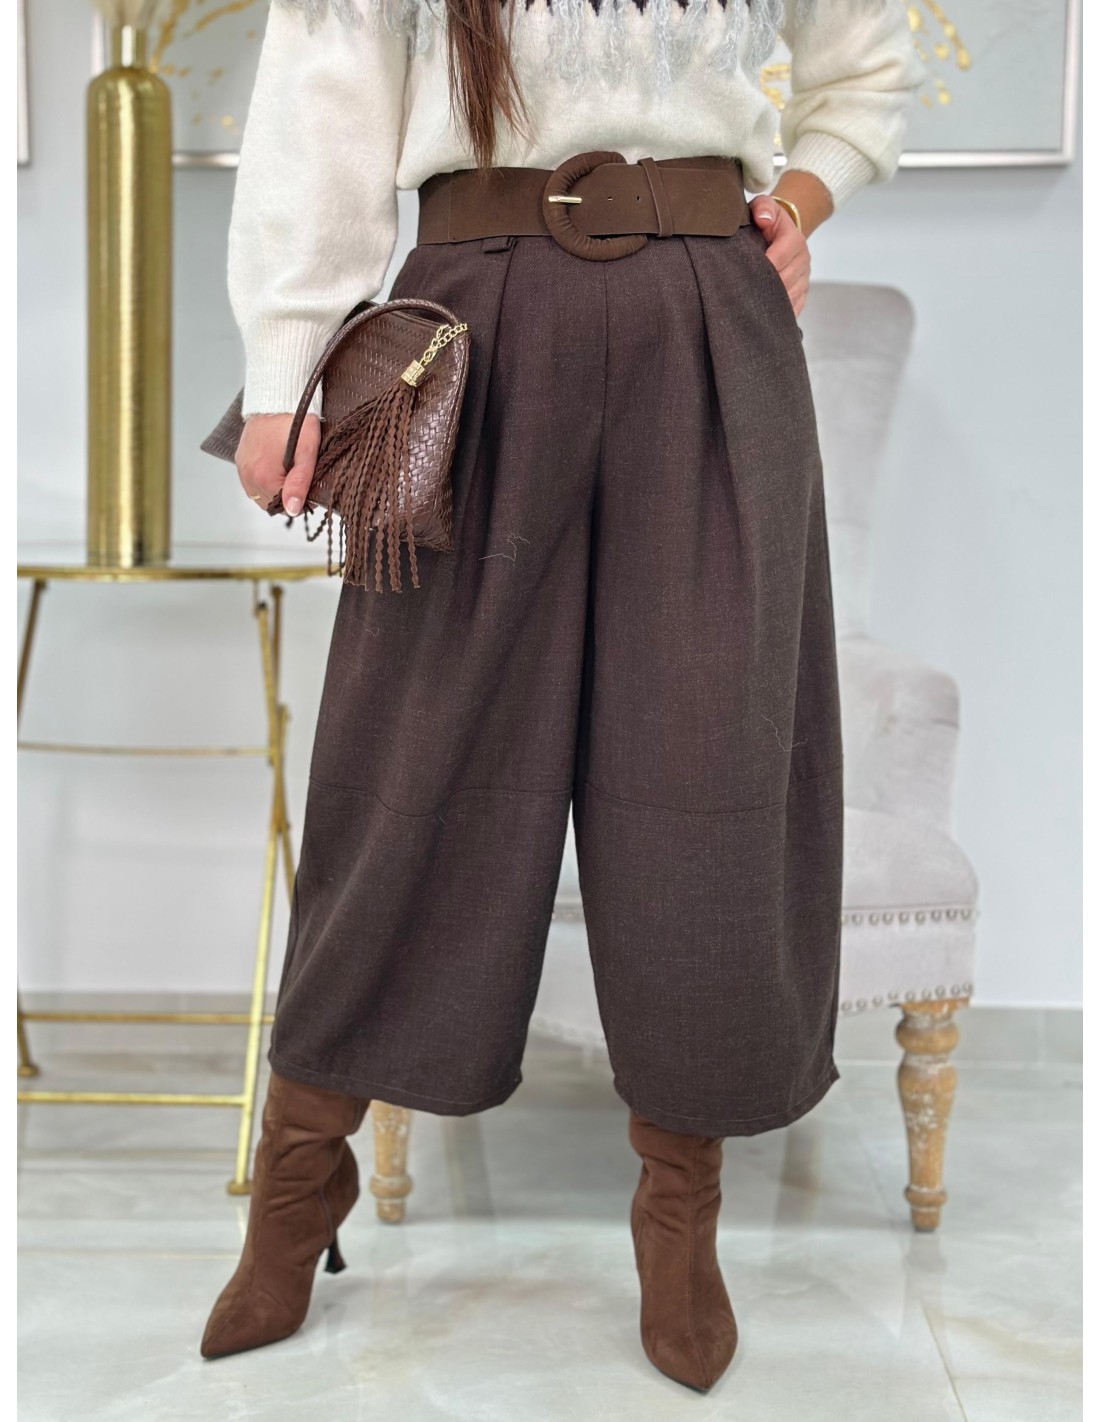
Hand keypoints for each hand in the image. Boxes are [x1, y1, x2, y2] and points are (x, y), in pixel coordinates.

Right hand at [236, 413, 319, 515]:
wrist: (277, 398)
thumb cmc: (295, 421)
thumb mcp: (306, 452)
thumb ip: (300, 484)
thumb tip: (292, 510)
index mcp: (264, 477)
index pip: (284, 507)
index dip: (299, 498)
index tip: (307, 482)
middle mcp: (248, 475)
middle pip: (270, 503)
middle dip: (286, 494)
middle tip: (298, 473)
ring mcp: (242, 467)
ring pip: (260, 494)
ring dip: (274, 488)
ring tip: (286, 468)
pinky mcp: (240, 459)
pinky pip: (251, 481)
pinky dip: (263, 479)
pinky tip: (275, 465)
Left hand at [749, 196, 810, 316]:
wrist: (782, 233)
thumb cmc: (767, 222)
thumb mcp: (765, 207)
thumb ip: (763, 208)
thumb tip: (762, 218)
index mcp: (794, 240)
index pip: (778, 259)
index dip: (761, 268)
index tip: (743, 275)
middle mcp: (803, 261)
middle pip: (783, 282)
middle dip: (762, 288)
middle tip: (740, 295)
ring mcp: (804, 279)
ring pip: (788, 298)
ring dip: (770, 303)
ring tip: (749, 307)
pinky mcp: (803, 294)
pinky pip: (793, 309)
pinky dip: (779, 314)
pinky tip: (763, 316)